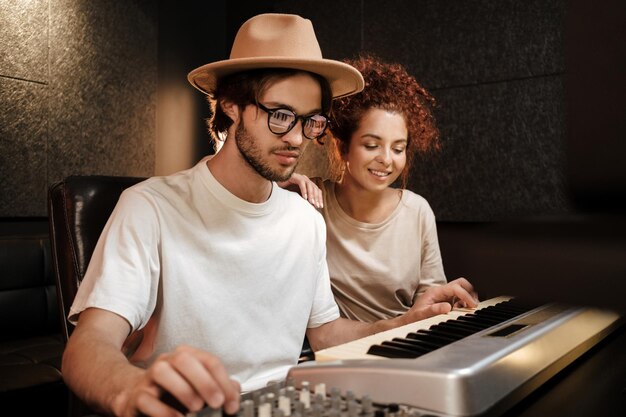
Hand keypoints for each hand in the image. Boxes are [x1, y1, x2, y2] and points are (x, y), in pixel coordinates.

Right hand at [115, 345, 239, 416]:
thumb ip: (218, 386)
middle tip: (217, 402)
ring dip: (183, 390)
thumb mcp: (197, 387)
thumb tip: (235, 391)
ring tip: (196, 408)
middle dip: (204, 381)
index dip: (223, 382)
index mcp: (186, 357)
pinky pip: (146, 399)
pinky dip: (164, 411)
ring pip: (162, 372)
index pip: (209, 361)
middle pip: (185, 359)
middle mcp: (167, 362)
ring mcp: (149, 377)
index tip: (231, 403)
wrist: (135, 397)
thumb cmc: (171, 392)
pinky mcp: (137, 396)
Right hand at [277, 173, 322, 207]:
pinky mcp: (295, 176)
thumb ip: (303, 199)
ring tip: (311, 202)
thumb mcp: (297, 196)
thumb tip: (312, 207)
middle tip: (317, 206)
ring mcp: (300, 177)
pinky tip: (304, 198)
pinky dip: (304, 190)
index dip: (319, 198)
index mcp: (307, 184)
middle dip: (317, 197)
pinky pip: (301, 183)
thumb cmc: (286, 192)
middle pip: (315, 188)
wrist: (275, 185)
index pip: (317, 190)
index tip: (320, 207)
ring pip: (310, 185)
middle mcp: (305, 179)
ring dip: (311, 194)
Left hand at [404, 278, 478, 322]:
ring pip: (461, 289)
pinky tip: (461, 310)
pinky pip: (459, 297)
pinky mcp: (447, 300)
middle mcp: (441, 291)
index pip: (455, 288)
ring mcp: (444, 295)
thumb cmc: (414, 317)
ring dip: (468, 297)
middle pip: (460, 283)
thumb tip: (448, 307)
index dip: (465, 295)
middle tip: (473, 304)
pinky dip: (464, 302)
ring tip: (468, 308)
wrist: (410, 320)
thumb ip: (434, 310)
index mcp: (435, 292)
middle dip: (469, 291)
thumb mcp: (422, 314)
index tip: (472, 304)